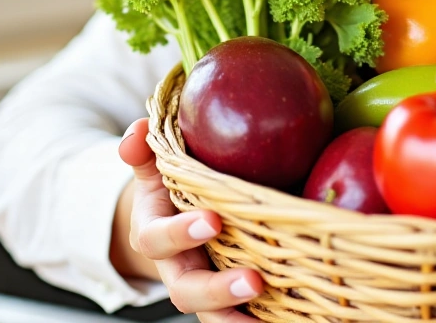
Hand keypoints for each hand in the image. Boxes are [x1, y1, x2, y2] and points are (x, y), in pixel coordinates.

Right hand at [112, 117, 264, 321]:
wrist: (176, 224)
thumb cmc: (170, 188)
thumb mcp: (154, 167)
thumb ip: (145, 148)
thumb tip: (138, 132)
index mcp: (155, 234)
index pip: (158, 239)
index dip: (181, 234)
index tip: (213, 220)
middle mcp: (177, 269)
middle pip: (187, 292)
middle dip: (217, 291)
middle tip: (253, 281)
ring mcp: (205, 289)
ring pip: (214, 316)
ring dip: (240, 318)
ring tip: (272, 317)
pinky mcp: (230, 301)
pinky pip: (241, 319)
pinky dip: (264, 322)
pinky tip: (297, 320)